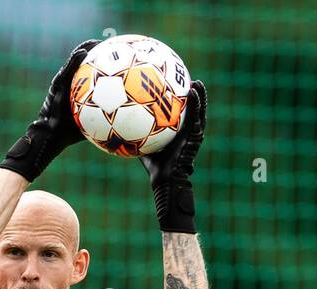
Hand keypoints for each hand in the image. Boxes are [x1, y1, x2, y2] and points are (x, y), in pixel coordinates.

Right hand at [0, 39, 99, 182]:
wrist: (51, 137)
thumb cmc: (69, 134)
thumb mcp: (92, 125)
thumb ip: (105, 119)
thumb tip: (126, 124)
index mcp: (77, 91)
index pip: (89, 73)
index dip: (100, 63)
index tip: (113, 56)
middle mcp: (69, 84)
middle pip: (83, 63)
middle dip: (94, 51)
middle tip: (108, 44)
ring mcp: (62, 83)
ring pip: (73, 62)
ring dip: (84, 49)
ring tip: (95, 42)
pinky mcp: (56, 86)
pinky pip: (67, 70)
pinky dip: (74, 60)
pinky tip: (84, 52)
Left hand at [139, 79, 206, 232]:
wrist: (165, 179)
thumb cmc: (154, 166)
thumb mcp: (142, 146)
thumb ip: (134, 135)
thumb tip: (117, 126)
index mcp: (178, 133)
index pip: (181, 113)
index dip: (181, 100)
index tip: (176, 86)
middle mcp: (187, 132)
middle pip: (192, 110)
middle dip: (192, 95)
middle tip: (188, 80)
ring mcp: (193, 134)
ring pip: (199, 112)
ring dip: (200, 96)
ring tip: (197, 82)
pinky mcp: (195, 137)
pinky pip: (196, 117)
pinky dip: (196, 104)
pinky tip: (193, 92)